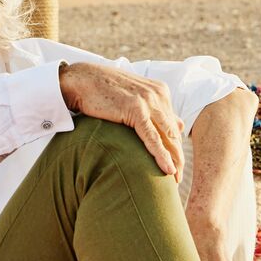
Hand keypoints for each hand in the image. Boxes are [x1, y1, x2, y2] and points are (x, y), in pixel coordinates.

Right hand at [57, 63, 183, 182]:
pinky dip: (161, 155)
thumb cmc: (103, 91)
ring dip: (173, 161)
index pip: (172, 125)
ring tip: (175, 180)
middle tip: (179, 179)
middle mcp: (158, 95)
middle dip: (177, 158)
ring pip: (166, 137)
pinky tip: (168, 170)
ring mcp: (148, 101)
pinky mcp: (136, 109)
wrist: (80, 80)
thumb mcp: (133, 98)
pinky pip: (152, 138)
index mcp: (160, 92)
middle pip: (172, 133)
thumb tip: (180, 125)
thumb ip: (155, 110)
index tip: (177, 167)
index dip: (175, 148)